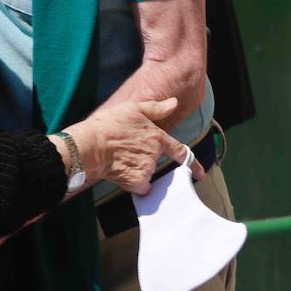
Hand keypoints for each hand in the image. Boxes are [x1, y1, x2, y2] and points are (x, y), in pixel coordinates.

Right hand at [67, 97, 201, 194]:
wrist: (91, 145)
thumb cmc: (108, 124)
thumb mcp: (132, 108)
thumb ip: (156, 108)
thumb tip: (174, 103)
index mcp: (156, 136)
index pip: (179, 150)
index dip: (192, 163)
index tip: (200, 173)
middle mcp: (155, 154)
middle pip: (155, 162)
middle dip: (145, 160)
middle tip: (125, 153)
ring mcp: (147, 169)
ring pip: (146, 174)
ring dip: (137, 170)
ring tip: (119, 160)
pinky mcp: (137, 182)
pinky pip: (140, 187)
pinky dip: (132, 184)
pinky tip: (121, 173)